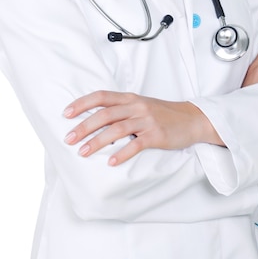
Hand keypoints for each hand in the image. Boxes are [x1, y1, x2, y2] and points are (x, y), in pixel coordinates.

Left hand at [63, 91, 223, 165]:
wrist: (192, 119)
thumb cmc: (162, 114)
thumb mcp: (141, 106)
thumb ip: (121, 110)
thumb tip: (94, 121)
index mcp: (130, 98)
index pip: (101, 96)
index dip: (82, 103)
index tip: (66, 114)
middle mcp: (136, 106)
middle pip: (105, 114)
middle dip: (84, 126)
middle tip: (69, 139)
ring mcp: (147, 120)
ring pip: (117, 129)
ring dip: (98, 141)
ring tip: (83, 152)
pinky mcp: (157, 135)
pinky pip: (136, 144)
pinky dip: (122, 153)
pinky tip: (111, 162)